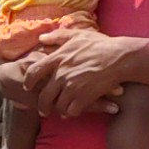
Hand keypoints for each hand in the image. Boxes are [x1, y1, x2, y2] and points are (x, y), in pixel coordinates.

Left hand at [23, 30, 139, 117]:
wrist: (120, 57)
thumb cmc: (100, 45)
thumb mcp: (77, 35)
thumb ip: (57, 36)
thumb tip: (41, 38)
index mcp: (58, 58)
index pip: (33, 73)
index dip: (28, 82)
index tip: (28, 87)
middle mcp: (62, 73)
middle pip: (44, 95)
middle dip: (42, 105)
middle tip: (43, 109)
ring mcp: (72, 86)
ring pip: (57, 105)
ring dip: (58, 110)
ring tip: (60, 111)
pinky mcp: (84, 97)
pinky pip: (71, 111)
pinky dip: (71, 113)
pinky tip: (73, 112)